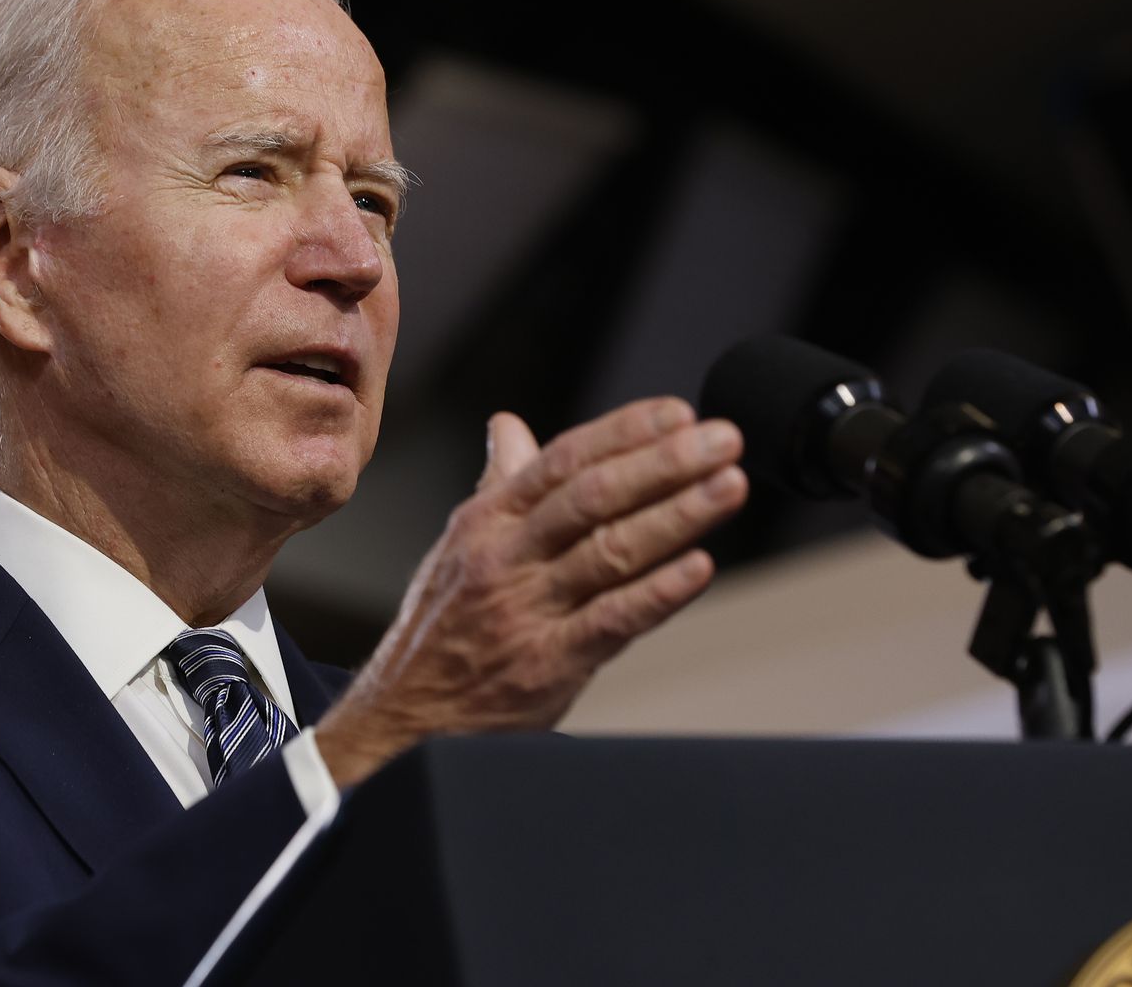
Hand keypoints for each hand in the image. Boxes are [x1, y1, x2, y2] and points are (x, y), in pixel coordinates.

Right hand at [314, 397, 746, 787]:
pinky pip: (612, 620)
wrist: (403, 719)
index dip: (625, 432)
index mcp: (487, 521)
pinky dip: (659, 592)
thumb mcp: (457, 546)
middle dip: (665, 463)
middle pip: (594, 496)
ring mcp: (527, 611)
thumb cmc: (439, 629)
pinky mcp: (548, 665)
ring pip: (611, 550)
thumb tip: (509, 427)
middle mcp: (505, 558)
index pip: (564, 460)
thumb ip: (498, 485)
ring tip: (729, 487)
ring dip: (678, 515)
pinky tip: (700, 568)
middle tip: (722, 439)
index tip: (679, 413)